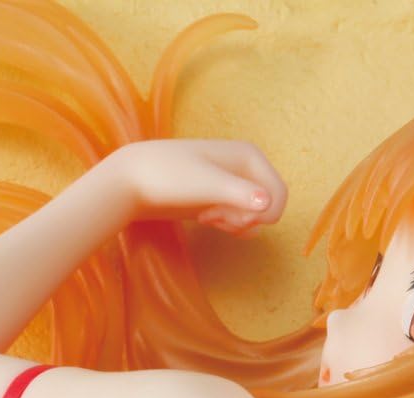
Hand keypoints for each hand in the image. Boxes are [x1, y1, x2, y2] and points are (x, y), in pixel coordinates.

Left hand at [98, 139, 287, 234]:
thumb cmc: (169, 177)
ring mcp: (232, 182)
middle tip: (212, 217)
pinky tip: (204, 219)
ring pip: (253, 215)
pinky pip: (239, 217)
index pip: (279, 195)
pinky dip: (227, 224)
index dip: (261, 214)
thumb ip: (239, 194)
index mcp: (250, 156)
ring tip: (206, 217)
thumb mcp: (206, 185)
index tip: (227, 215)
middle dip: (244, 219)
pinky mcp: (218, 196)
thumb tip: (269, 203)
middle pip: (267, 207)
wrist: (134, 179)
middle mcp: (245, 166)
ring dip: (234, 223)